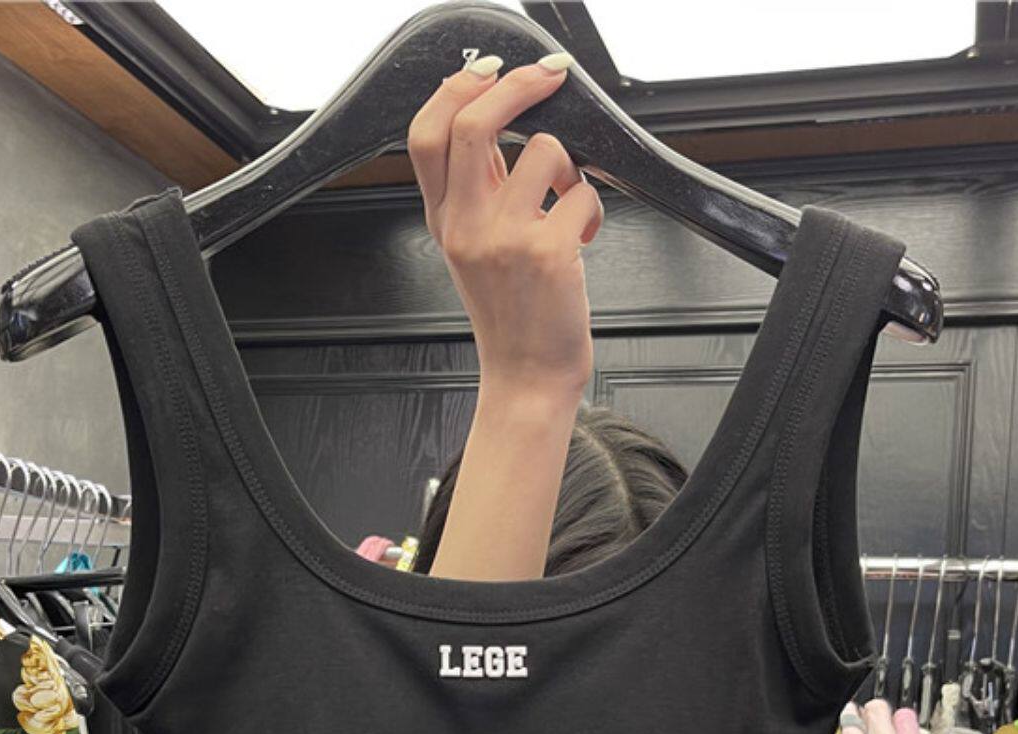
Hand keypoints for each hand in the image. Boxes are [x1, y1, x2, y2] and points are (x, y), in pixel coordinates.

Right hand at [407, 53, 602, 402]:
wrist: (526, 378)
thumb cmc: (512, 317)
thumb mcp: (474, 250)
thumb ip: (480, 189)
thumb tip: (499, 120)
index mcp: (444, 221)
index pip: (426, 135)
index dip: (457, 88)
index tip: (490, 70)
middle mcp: (466, 227)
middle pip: (474, 122)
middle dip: (518, 86)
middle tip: (548, 78)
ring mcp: (504, 239)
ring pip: (544, 150)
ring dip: (569, 170)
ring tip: (568, 205)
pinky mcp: (546, 253)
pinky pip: (581, 194)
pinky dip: (592, 211)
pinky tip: (581, 239)